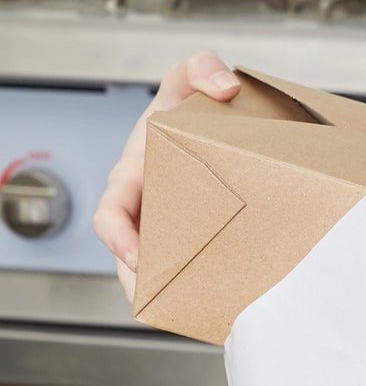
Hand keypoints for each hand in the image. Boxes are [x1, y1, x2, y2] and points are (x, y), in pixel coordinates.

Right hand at [92, 51, 240, 301]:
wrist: (214, 132)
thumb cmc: (187, 112)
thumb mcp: (186, 83)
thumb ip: (199, 69)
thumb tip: (223, 86)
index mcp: (132, 179)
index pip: (111, 216)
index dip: (119, 239)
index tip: (136, 256)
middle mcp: (146, 212)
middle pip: (136, 261)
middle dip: (150, 285)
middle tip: (175, 301)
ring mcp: (168, 232)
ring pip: (166, 276)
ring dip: (181, 297)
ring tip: (208, 316)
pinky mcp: (194, 246)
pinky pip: (195, 275)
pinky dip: (208, 292)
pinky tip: (235, 306)